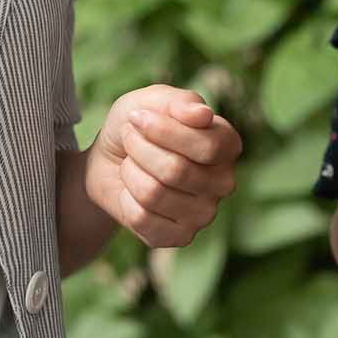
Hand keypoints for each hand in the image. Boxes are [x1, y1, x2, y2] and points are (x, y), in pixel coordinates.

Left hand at [83, 86, 241, 248]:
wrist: (110, 159)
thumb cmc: (139, 126)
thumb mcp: (154, 100)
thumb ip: (181, 102)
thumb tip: (203, 115)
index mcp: (227, 145)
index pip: (208, 146)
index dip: (164, 131)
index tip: (137, 117)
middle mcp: (223, 182)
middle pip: (177, 171)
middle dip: (139, 149)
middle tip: (129, 138)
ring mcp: (204, 213)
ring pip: (155, 193)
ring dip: (129, 171)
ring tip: (129, 162)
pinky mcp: (179, 237)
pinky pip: (141, 218)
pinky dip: (125, 198)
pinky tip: (130, 191)